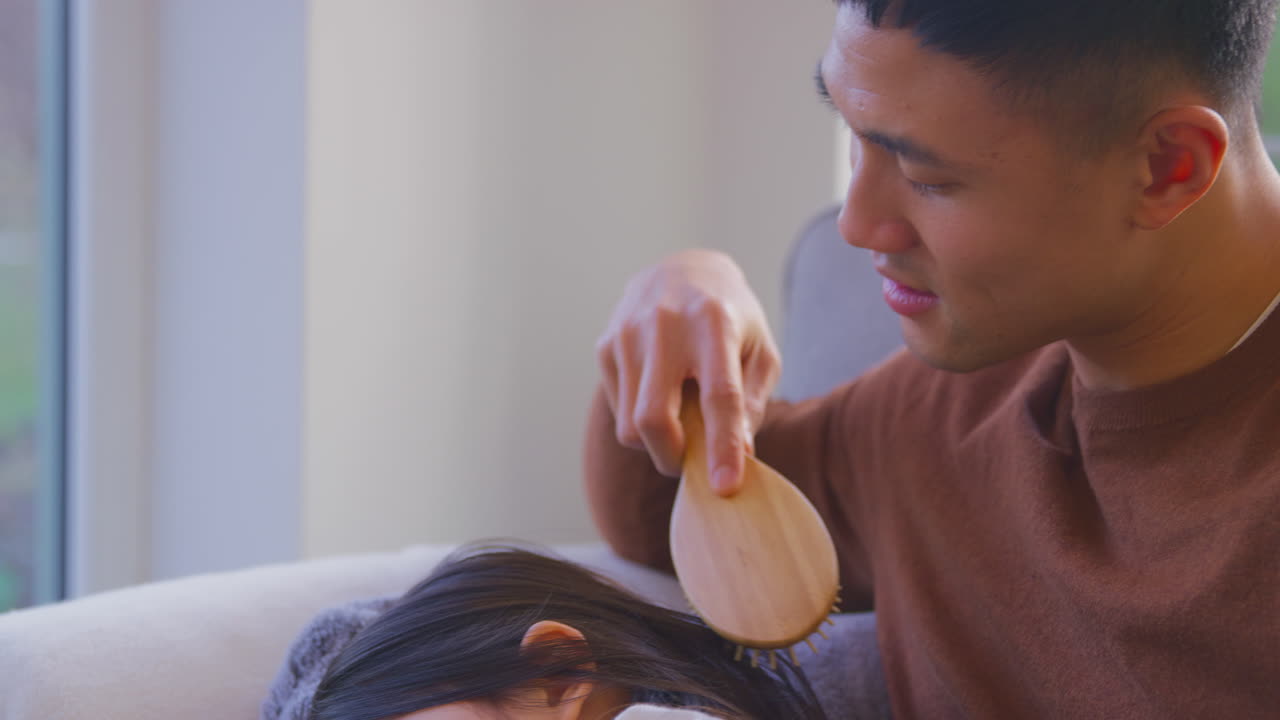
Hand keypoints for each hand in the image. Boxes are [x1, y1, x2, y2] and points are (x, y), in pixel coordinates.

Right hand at [595, 249, 780, 495]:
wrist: (683, 269)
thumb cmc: (731, 318)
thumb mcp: (760, 350)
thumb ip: (752, 401)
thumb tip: (738, 453)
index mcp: (715, 323)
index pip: (719, 397)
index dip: (723, 446)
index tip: (725, 486)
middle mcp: (665, 324)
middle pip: (654, 419)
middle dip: (672, 457)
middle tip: (691, 464)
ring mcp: (628, 333)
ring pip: (630, 424)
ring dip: (656, 443)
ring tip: (679, 424)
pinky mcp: (606, 344)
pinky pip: (619, 409)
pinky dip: (639, 420)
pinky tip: (660, 396)